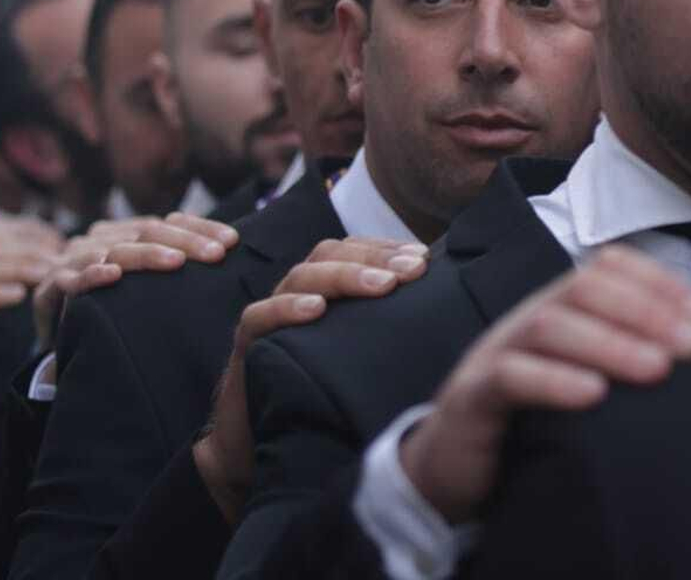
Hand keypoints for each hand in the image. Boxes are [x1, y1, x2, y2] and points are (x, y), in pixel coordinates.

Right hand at [31, 214, 239, 355]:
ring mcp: (74, 261)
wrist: (62, 340)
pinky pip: (71, 280)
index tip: (233, 241)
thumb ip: (180, 268)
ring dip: (146, 255)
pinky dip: (91, 275)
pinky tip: (112, 275)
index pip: (168, 222)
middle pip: (147, 232)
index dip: (201, 228)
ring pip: (114, 250)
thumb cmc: (118, 311)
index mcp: (127, 234)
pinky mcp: (50, 288)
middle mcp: (101, 240)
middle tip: (216, 255)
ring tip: (176, 263)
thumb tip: (231, 257)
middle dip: (185, 242)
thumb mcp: (152, 288)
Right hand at [192, 236, 428, 522]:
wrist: (258, 444)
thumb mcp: (358, 359)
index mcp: (325, 290)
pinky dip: (287, 308)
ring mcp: (270, 317)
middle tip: (413, 269)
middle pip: (330, 255)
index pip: (353, 250)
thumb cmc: (318, 396)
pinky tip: (316, 308)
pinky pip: (259, 316)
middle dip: (375, 257)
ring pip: (301, 277)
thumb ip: (386, 332)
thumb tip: (443, 316)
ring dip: (344, 276)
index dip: (387, 247)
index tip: (424, 257)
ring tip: (381, 285)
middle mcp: (297, 295)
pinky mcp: (247, 346)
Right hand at [398, 245, 690, 523]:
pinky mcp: (472, 397)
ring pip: (548, 326)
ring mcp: (495, 353)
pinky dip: (554, 381)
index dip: (659, 282)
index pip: (607, 270)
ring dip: (610, 342)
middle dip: (646, 309)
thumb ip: (621, 361)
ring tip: (658, 368)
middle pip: (583, 289)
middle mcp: (527, 321)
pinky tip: (594, 395)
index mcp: (557, 310)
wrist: (448, 467)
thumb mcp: (578, 382)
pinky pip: (510, 377)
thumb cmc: (528, 423)